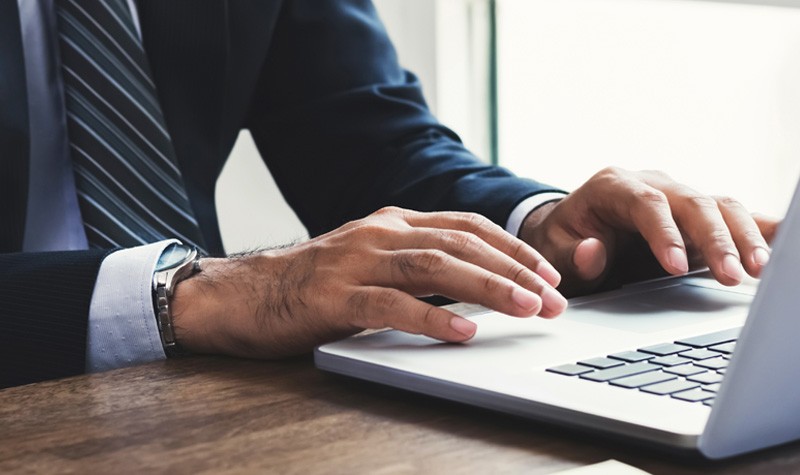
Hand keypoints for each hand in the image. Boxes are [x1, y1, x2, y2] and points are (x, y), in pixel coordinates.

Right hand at [170, 207, 567, 357]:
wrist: (241, 294)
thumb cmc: (312, 282)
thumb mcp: (370, 260)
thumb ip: (415, 263)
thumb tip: (475, 283)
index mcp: (392, 222)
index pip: (467, 225)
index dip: (512, 248)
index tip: (548, 274)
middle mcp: (379, 233)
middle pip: (461, 244)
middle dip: (515, 270)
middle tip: (554, 299)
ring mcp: (356, 262)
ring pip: (435, 268)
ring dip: (488, 288)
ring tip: (526, 309)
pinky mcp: (335, 297)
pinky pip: (392, 306)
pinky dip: (432, 319)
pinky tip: (464, 332)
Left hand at [519, 167, 779, 296]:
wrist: (571, 230)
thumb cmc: (563, 240)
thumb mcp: (553, 249)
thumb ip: (572, 255)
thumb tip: (593, 252)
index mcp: (613, 187)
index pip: (647, 204)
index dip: (665, 233)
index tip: (676, 267)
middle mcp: (652, 184)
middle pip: (693, 203)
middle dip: (715, 239)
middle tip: (732, 275)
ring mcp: (678, 197)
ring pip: (720, 207)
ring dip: (744, 237)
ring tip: (761, 270)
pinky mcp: (697, 215)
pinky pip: (733, 216)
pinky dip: (759, 229)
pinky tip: (782, 247)